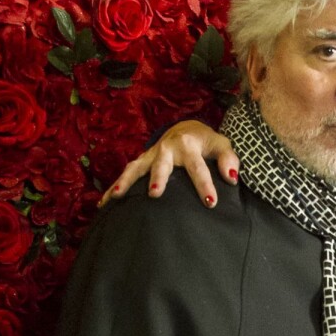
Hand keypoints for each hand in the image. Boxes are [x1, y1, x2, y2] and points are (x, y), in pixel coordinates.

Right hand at [99, 122, 239, 208]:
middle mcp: (166, 149)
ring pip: (136, 168)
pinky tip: (104, 205)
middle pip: (161, 164)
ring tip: (118, 197)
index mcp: (188, 145)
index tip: (211, 202)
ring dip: (127, 182)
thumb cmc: (206, 144)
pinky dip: (113, 188)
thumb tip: (232, 177)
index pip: (198, 167)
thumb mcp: (221, 146)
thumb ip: (228, 159)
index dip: (204, 184)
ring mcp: (150, 156)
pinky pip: (126, 175)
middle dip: (158, 178)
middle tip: (155, 194)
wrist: (186, 130)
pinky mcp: (141, 163)